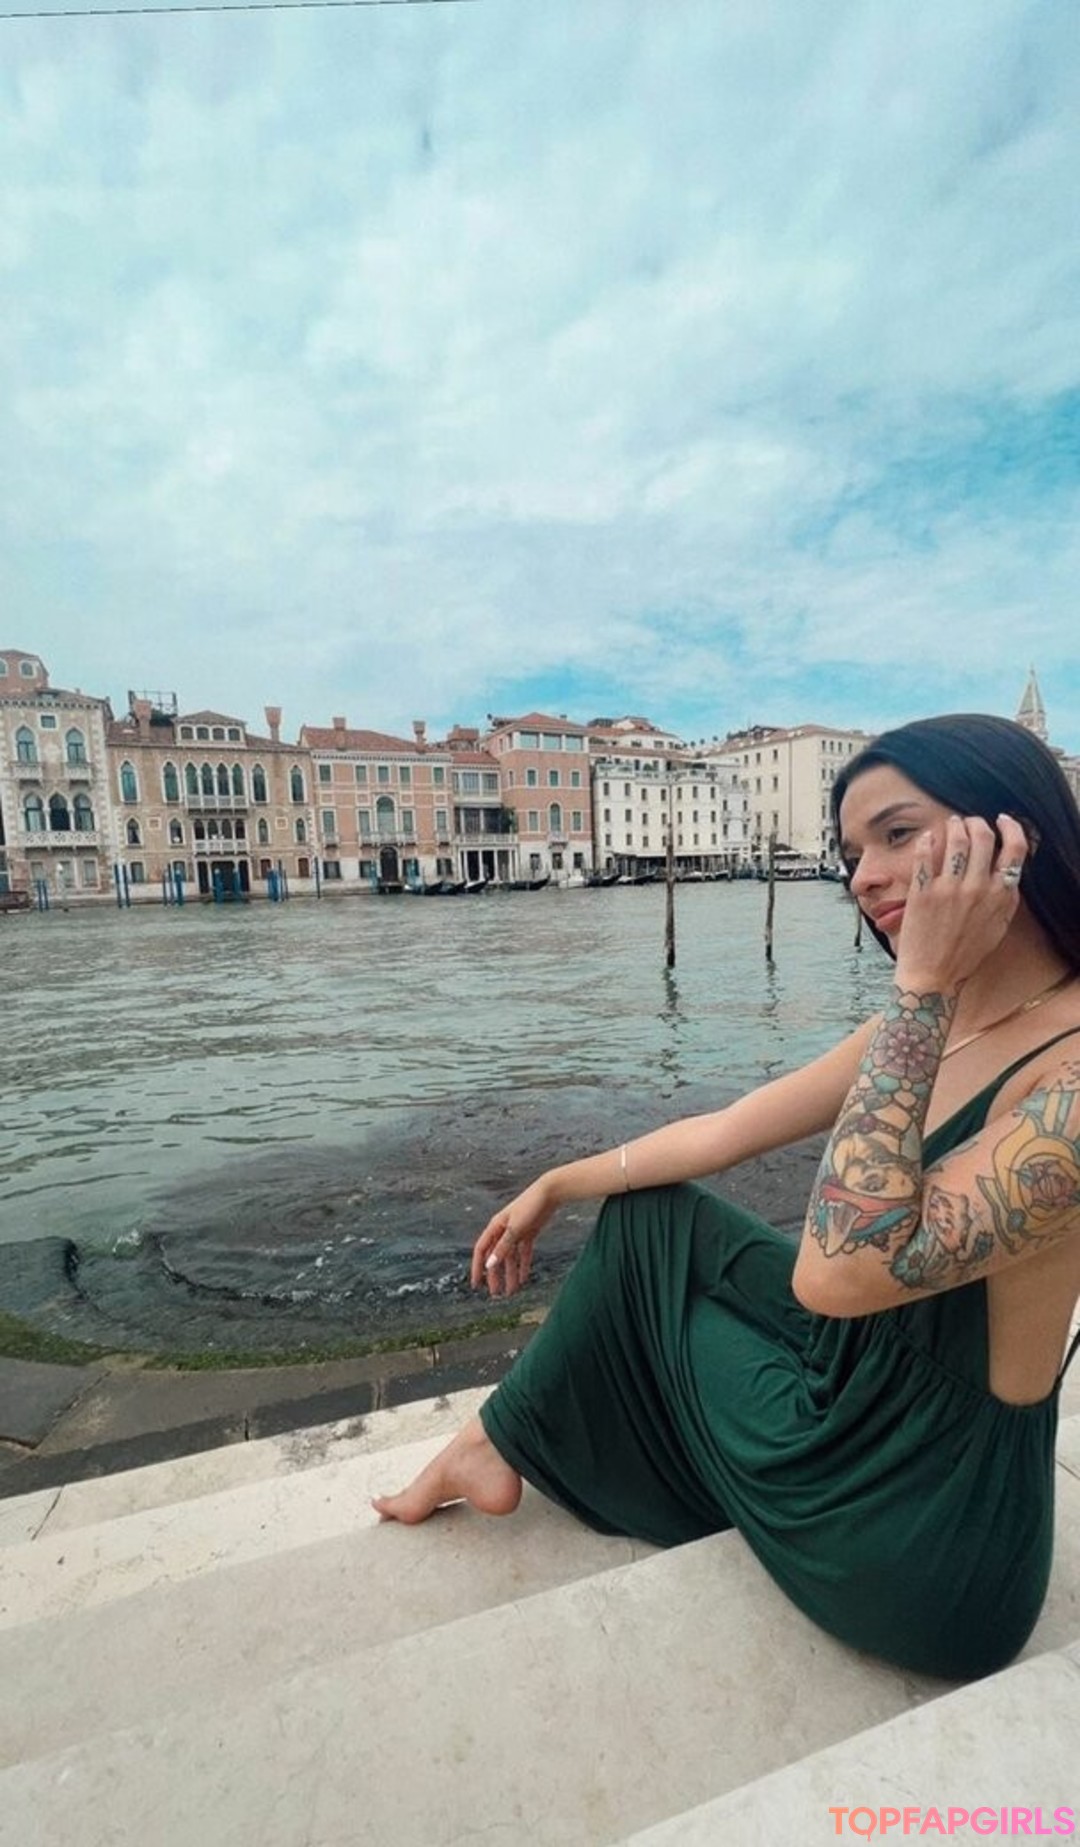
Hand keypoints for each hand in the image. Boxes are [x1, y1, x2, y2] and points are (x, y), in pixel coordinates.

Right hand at [471, 1175, 558, 1296]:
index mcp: (495, 1226)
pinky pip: (524, 1253)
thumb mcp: (515, 1229)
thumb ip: (503, 1247)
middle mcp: (503, 1230)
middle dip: (496, 1276)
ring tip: (511, 1291)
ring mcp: (517, 1232)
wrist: (550, 1192)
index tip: (476, 1284)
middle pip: (496, 1257)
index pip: (481, 1250)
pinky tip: (524, 1278)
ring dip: (510, 1274)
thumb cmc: (530, 1206)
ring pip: (511, 1258)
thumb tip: (489, 1265)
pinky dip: (523, 1265)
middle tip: (496, 1294)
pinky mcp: (529, 1233)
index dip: (477, 1267)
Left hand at [895, 812, 1028, 993]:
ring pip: (957, 840)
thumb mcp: (998, 927)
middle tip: (969, 822)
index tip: (1003, 820)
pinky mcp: (923, 892)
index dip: (1011, 828)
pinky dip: (927, 840)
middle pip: (983, 837)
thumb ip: (1006, 898)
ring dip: (954, 826)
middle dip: (977, 823)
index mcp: (1000, 897)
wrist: (934, 976)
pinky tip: (928, 837)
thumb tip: (1008, 871)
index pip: (1015, 850)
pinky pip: (925, 854)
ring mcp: (950, 889)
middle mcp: (978, 889)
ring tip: (951, 824)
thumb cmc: (966, 954)